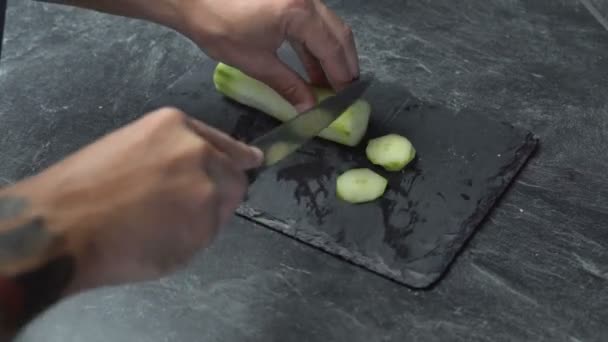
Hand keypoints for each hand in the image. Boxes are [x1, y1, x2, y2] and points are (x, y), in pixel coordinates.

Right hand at [5, 107, 260, 289]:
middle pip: (234, 178)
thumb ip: (173, 154)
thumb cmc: (84, 187)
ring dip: (203, 219)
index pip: (227, 145)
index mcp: (178, 127)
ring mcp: (207, 190)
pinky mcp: (205, 226)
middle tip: (186, 211)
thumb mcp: (131, 148)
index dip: (239, 157)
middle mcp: (201, 153)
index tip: (253, 161)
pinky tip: (158, 240)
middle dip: (219, 194)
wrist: (63, 225)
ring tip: (160, 226)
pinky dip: (191, 242)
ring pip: (222, 209)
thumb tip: (198, 170)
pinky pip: (207, 236)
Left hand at [179, 0, 359, 111]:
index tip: (346, 97)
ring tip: (329, 83)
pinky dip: (316, 43)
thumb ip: (289, 85)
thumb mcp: (257, 63)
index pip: (332, 48)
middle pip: (338, 33)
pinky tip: (312, 65)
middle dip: (344, 63)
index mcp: (300, 13)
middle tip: (344, 91)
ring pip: (328, 26)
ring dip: (330, 54)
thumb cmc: (219, 28)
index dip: (342, 75)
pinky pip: (313, 21)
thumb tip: (309, 108)